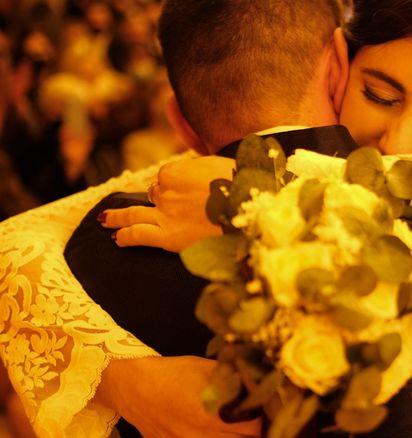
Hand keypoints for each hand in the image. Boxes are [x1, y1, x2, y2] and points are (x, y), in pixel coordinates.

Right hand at [94, 356, 260, 437]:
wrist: (137, 389)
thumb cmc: (176, 375)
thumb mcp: (211, 369)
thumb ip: (239, 381)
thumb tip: (265, 388)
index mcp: (210, 414)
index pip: (257, 426)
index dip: (263, 415)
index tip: (262, 406)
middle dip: (251, 426)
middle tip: (245, 411)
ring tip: (226, 420)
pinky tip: (213, 434)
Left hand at [100, 155, 234, 251]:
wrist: (246, 207)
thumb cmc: (238, 184)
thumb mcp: (216, 163)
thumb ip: (198, 167)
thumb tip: (192, 169)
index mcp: (174, 171)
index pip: (166, 178)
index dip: (176, 185)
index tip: (188, 192)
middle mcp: (165, 191)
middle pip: (154, 194)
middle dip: (155, 200)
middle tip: (148, 205)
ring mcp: (164, 214)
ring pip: (133, 213)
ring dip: (117, 216)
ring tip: (104, 220)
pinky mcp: (167, 236)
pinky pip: (138, 235)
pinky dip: (125, 236)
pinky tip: (116, 239)